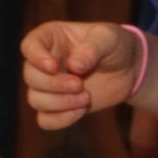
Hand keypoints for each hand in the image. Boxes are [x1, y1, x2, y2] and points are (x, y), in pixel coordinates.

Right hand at [22, 22, 140, 129]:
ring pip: (35, 100)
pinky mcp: (58, 106)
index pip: (29, 46)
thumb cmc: (115, 45)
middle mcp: (44, 62)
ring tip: (86, 98)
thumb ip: (92, 49)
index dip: (36, 58)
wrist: (128, 68)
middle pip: (30, 77)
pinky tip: (80, 112)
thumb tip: (74, 66)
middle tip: (80, 85)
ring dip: (59, 103)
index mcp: (51, 38)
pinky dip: (59, 120)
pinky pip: (45, 120)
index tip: (53, 67)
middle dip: (54, 84)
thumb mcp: (109, 38)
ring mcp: (49, 85)